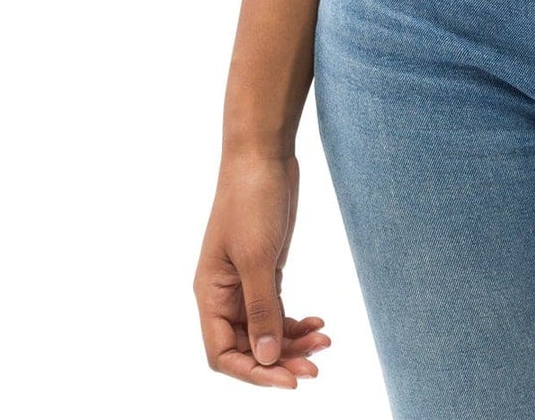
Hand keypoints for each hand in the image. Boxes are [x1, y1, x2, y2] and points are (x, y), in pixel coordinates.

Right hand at [193, 150, 332, 386]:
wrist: (263, 155)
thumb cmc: (251, 200)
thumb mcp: (257, 257)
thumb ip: (260, 309)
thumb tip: (267, 358)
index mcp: (210, 293)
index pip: (223, 353)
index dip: (253, 372)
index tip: (287, 380)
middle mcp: (225, 294)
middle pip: (248, 347)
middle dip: (280, 361)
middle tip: (315, 370)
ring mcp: (246, 282)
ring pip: (267, 330)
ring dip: (293, 342)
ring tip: (324, 344)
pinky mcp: (267, 269)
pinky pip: (278, 310)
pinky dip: (297, 321)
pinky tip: (318, 323)